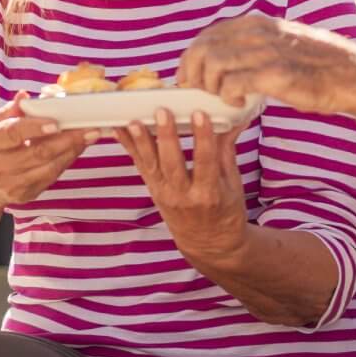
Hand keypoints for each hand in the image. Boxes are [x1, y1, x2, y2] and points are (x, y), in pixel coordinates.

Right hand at [0, 92, 96, 209]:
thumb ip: (7, 112)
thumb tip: (25, 96)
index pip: (12, 134)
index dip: (35, 127)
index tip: (56, 121)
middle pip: (38, 153)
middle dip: (67, 138)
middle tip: (88, 126)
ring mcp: (12, 185)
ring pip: (49, 167)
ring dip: (73, 150)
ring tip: (90, 133)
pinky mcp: (25, 195)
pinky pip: (51, 177)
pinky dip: (66, 160)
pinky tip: (77, 147)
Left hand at [115, 111, 248, 262]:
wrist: (208, 244)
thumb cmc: (225, 212)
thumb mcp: (233, 184)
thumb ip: (227, 150)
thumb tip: (234, 118)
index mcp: (209, 194)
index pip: (206, 162)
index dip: (202, 138)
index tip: (200, 114)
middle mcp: (184, 196)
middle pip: (172, 164)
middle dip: (166, 137)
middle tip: (163, 112)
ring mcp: (165, 195)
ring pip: (151, 165)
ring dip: (141, 142)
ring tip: (134, 121)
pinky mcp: (153, 191)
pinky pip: (140, 167)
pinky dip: (129, 147)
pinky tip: (121, 129)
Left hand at [178, 14, 355, 114]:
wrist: (348, 75)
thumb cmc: (313, 65)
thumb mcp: (278, 42)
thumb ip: (251, 45)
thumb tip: (221, 58)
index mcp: (255, 23)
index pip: (207, 35)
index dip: (190, 58)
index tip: (186, 78)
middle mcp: (257, 32)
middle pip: (203, 48)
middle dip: (192, 73)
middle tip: (196, 92)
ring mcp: (266, 52)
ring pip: (213, 65)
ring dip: (210, 86)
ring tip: (222, 98)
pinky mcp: (274, 74)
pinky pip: (233, 84)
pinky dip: (228, 96)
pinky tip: (239, 103)